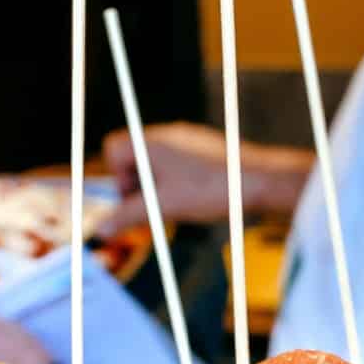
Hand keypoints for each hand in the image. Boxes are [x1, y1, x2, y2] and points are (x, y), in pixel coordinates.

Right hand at [99, 121, 230, 235]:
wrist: (262, 181)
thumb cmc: (212, 190)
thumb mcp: (165, 208)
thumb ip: (129, 216)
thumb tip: (102, 229)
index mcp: (152, 142)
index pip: (113, 147)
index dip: (117, 176)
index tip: (136, 197)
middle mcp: (168, 134)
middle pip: (134, 156)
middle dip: (138, 184)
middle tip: (156, 206)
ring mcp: (187, 139)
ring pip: (156, 161)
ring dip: (158, 185)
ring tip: (178, 203)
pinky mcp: (204, 148)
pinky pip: (177, 162)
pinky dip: (176, 180)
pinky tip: (197, 196)